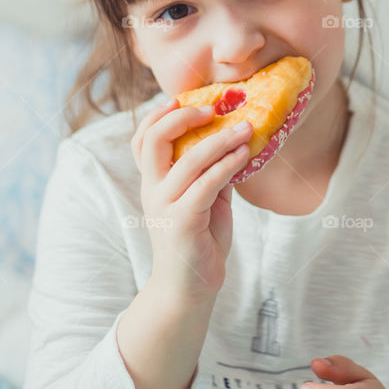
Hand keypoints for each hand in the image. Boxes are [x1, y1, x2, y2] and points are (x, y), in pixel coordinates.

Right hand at [130, 96, 251, 301]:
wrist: (188, 289)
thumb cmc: (198, 241)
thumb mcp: (204, 199)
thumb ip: (210, 173)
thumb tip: (234, 142)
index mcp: (153, 182)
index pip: (142, 139)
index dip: (159, 115)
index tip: (184, 99)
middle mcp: (152, 190)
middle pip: (152, 140)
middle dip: (182, 117)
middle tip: (214, 109)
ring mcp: (165, 206)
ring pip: (188, 160)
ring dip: (220, 139)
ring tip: (246, 128)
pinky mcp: (183, 223)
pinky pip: (206, 184)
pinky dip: (227, 165)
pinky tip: (244, 155)